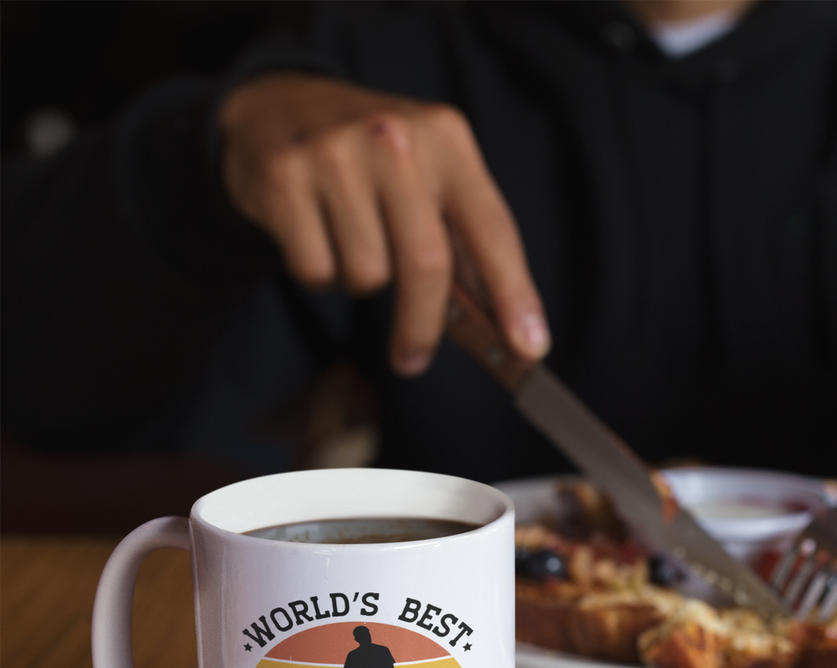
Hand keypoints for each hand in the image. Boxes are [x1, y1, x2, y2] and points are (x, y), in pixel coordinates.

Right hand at [219, 73, 549, 375]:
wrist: (275, 106)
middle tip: (412, 360)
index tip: (529, 346)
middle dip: (422, 327)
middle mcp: (395, 139)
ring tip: (349, 240)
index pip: (492, 230)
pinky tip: (314, 231)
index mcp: (446, 139)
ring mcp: (335, 154)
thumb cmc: (372, 162)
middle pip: (426, 265)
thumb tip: (506, 332)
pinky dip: (319, 272)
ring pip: (367, 273)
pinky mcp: (284, 176)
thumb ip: (465, 247)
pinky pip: (316, 270)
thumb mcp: (429, 179)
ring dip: (362, 281)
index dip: (514, 294)